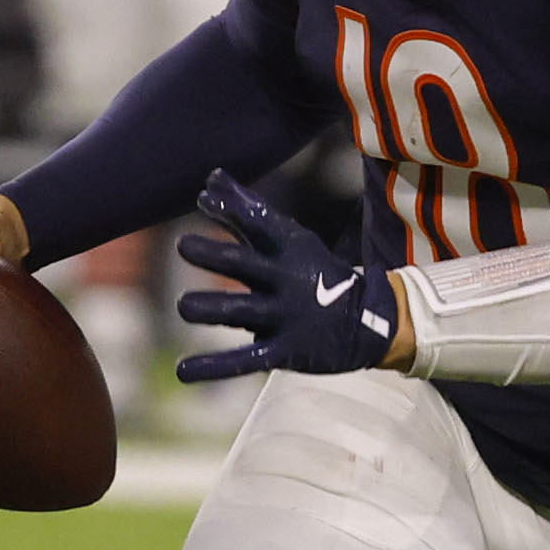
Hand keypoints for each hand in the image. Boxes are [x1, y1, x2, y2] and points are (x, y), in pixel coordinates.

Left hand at [173, 169, 396, 380]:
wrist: (367, 322)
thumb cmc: (312, 273)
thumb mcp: (288, 239)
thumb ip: (246, 211)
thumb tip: (210, 179)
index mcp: (289, 249)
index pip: (258, 223)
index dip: (230, 210)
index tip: (203, 200)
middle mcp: (286, 280)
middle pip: (243, 265)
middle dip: (212, 254)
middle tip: (184, 246)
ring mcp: (285, 317)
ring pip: (237, 312)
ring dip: (206, 308)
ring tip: (184, 306)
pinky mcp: (284, 351)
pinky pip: (243, 360)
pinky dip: (212, 367)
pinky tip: (182, 370)